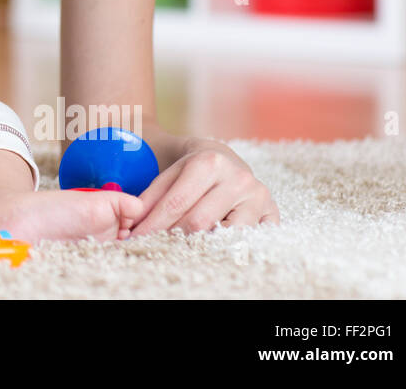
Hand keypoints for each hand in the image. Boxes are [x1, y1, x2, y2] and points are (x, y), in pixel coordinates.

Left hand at [128, 136, 279, 235]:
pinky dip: (229, 247)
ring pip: (225, 235)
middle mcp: (238, 178)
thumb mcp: (167, 173)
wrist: (222, 157)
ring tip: (181, 247)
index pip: (176, 203)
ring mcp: (259, 196)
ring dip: (200, 244)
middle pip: (199, 222)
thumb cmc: (191, 168)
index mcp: (209, 162)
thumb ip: (150, 197)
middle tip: (153, 246)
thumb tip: (132, 225)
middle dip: (172, 236)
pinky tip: (211, 247)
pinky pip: (251, 239)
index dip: (153, 225)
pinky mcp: (272, 213)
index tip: (136, 239)